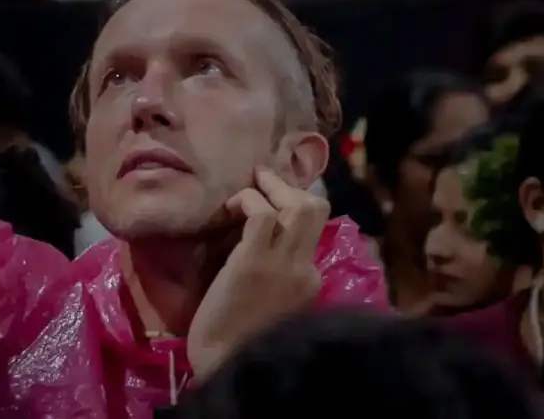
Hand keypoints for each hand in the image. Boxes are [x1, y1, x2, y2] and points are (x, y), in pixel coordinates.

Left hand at [186, 169, 328, 378]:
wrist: (228, 363)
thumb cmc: (243, 336)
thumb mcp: (276, 301)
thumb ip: (282, 273)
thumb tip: (268, 238)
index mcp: (312, 280)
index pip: (316, 229)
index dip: (296, 206)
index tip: (276, 196)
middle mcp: (306, 268)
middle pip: (315, 209)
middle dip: (290, 186)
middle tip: (265, 179)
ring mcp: (283, 264)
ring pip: (297, 205)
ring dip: (271, 186)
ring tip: (252, 184)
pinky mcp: (254, 261)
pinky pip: (261, 213)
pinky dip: (248, 200)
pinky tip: (231, 207)